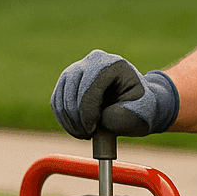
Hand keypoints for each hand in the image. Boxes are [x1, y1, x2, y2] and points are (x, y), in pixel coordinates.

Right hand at [50, 50, 179, 138]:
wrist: (137, 104)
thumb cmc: (140, 108)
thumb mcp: (139, 112)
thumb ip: (120, 115)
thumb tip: (99, 119)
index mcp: (114, 64)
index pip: (91, 87)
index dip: (87, 112)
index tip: (93, 130)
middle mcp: (94, 60)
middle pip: (73, 90)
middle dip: (77, 118)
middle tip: (87, 135)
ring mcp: (78, 68)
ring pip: (61, 97)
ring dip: (69, 121)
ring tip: (83, 134)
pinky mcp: (67, 81)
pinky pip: (56, 101)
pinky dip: (63, 119)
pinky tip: (76, 129)